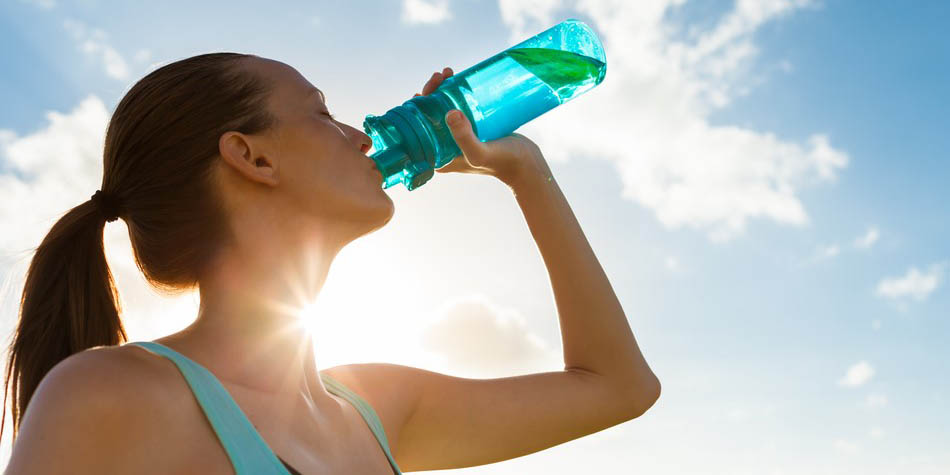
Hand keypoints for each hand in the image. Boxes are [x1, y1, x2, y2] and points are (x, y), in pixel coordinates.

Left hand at [414, 67, 549, 186]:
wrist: (527, 165)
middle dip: (430, 93)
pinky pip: (458, 108)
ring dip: (442, 90)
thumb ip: (464, 138)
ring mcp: (458, 138)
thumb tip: (449, 113)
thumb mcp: (480, 153)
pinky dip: (455, 94)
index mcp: (438, 157)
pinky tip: (458, 80)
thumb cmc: (503, 162)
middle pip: (429, 116)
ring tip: (448, 73)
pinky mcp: (472, 130)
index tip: (426, 90)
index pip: (418, 129)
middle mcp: (444, 148)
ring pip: (443, 109)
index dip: (417, 108)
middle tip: (441, 76)